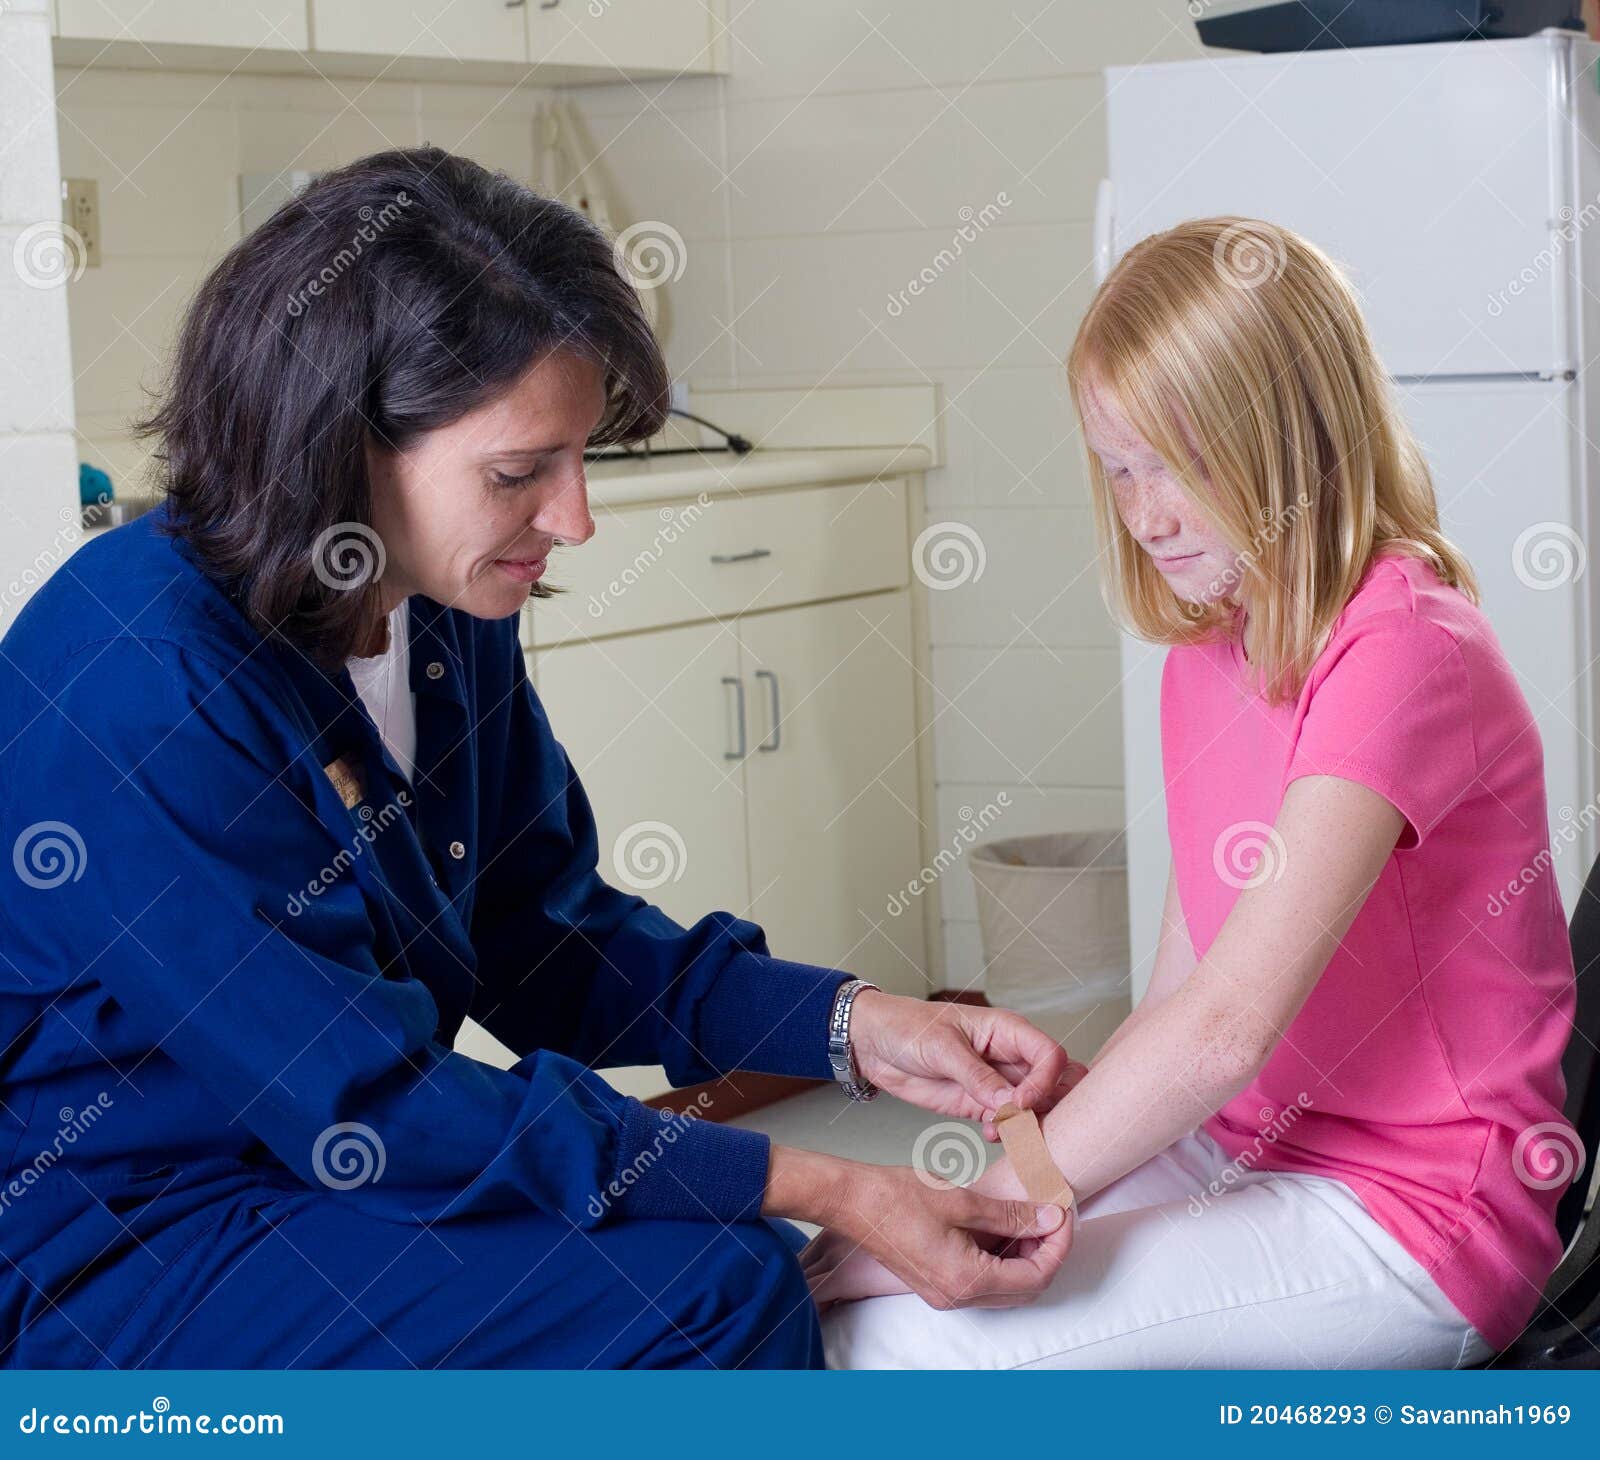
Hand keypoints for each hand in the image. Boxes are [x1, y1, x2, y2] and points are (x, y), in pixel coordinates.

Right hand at [794, 1160, 1071, 1311]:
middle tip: (1055, 1216)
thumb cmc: (898, 1196)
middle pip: (1025, 1288)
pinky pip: (985, 1282)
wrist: (851, 1202)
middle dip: (1048, 1253)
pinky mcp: (937, 1283)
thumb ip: (1011, 1215)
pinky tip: (1006, 1229)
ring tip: (1035, 1219)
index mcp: (967, 1279)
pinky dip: (1004, 1259)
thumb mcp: (963, 1200)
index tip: (1065, 1214)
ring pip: (1006, 1288)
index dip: (1058, 1245)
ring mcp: (946, 1294)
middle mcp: (958, 1297)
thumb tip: (1050, 1218)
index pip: (1035, 1276)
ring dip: (1027, 1257)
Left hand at [849, 991, 1087, 1135]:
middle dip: (1049, 1108)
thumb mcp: (941, 1047)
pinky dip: (1009, 1133)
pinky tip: (990, 1132)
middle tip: (1026, 1125)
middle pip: (1056, 1083)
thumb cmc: (907, 1026)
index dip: (1044, 1082)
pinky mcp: (981, 1103)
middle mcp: (1010, 1057)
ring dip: (1028, 1125)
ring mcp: (998, 1082)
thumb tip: (1010, 1102)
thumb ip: (976, 1075)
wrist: (874, 1044)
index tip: (1020, 1103)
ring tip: (1002, 1131)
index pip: (1050, 1056)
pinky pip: (1010, 1122)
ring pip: (1037, 1107)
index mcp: (1008, 1030)